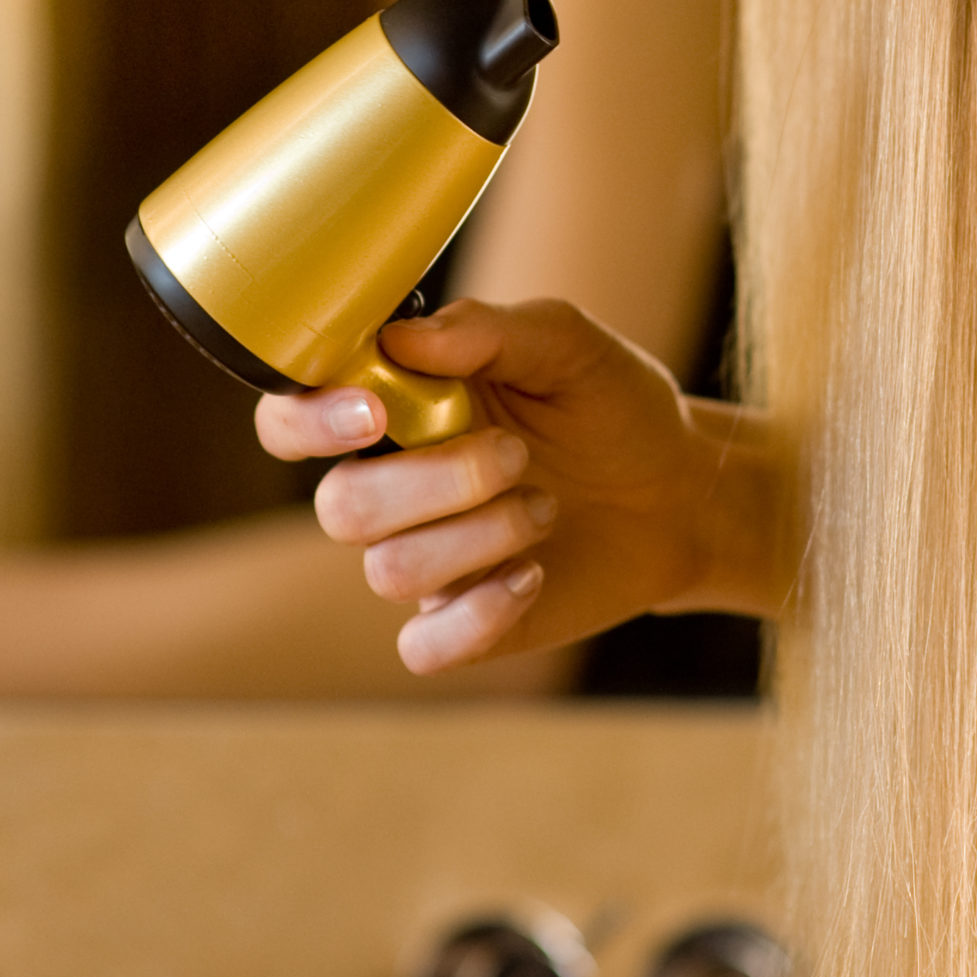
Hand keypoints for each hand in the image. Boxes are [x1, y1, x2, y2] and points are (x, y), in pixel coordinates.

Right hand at [256, 299, 767, 677]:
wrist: (683, 488)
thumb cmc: (611, 404)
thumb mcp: (567, 344)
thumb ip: (486, 330)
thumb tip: (400, 338)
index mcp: (394, 409)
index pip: (292, 420)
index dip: (307, 422)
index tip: (374, 412)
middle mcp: (393, 487)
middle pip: (340, 507)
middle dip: (431, 483)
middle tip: (517, 454)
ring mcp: (426, 561)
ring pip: (388, 571)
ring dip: (478, 536)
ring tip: (547, 505)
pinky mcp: (464, 623)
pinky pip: (422, 646)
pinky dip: (476, 614)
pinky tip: (532, 575)